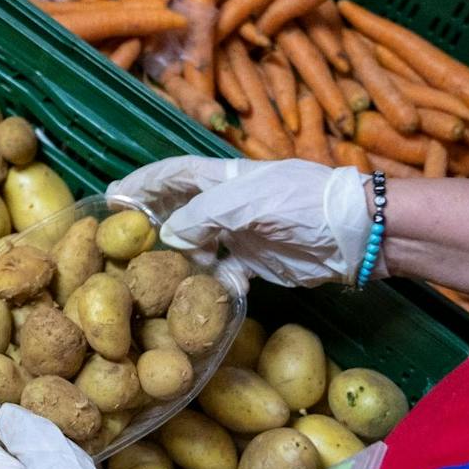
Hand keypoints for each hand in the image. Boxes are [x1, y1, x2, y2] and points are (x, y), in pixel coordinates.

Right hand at [109, 156, 374, 287]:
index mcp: (223, 178)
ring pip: (196, 244)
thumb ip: (204, 214)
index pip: (172, 173)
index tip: (111, 194)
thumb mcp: (249, 202)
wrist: (356, 232)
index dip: (142, 182)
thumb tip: (170, 236)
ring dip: (176, 257)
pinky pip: (222, 274)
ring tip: (148, 273)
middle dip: (150, 220)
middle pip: (179, 208)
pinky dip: (209, 283)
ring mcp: (241, 233)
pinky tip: (196, 295)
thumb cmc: (304, 203)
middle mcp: (227, 203)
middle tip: (117, 239)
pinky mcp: (256, 263)